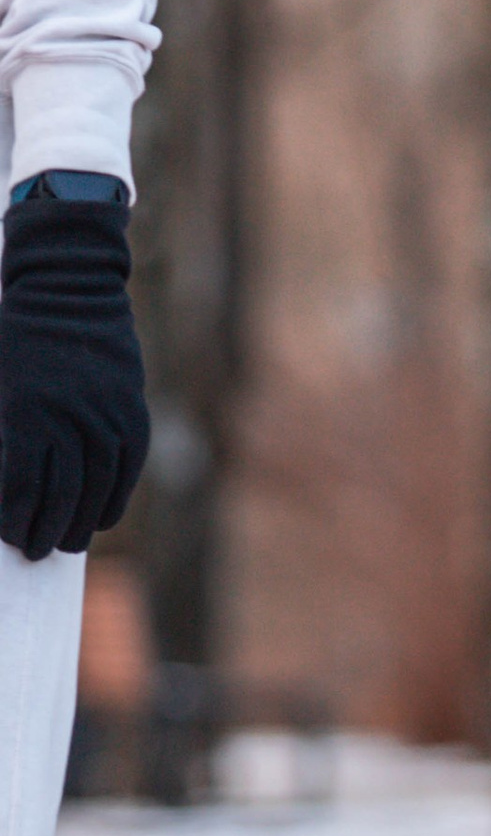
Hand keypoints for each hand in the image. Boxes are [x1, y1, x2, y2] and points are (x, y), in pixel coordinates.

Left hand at [0, 191, 149, 559]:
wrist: (68, 285)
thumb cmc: (14, 333)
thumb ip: (0, 434)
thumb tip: (4, 484)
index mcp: (26, 411)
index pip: (21, 485)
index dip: (13, 519)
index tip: (8, 534)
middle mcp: (70, 418)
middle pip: (61, 494)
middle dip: (44, 530)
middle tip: (33, 550)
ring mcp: (106, 414)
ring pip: (97, 487)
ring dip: (80, 522)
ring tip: (64, 543)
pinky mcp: (131, 409)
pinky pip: (127, 467)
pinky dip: (114, 498)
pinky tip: (100, 519)